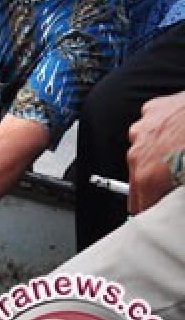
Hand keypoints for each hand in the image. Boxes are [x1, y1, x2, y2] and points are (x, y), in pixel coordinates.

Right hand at [127, 91, 184, 213]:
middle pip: (140, 177)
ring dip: (160, 154)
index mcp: (148, 176)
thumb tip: (177, 200)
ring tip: (182, 153)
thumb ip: (177, 196)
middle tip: (177, 180)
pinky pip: (153, 127)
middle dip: (157, 181)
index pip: (140, 205)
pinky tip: (182, 133)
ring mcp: (143, 130)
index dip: (154, 208)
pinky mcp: (152, 110)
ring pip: (145, 150)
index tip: (163, 209)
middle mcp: (139, 153)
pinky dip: (165, 131)